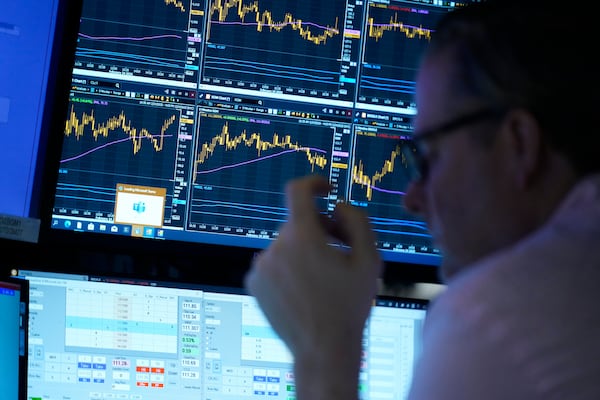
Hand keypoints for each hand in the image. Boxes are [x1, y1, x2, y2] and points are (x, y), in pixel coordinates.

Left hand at [244, 175, 381, 398]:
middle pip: (298, 222)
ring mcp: (261, 266)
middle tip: (341, 249)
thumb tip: (338, 206)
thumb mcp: (369, 259)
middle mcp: (275, 247)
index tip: (325, 190)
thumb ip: (357, 221)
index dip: (314, 183)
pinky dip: (289, 266)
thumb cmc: (349, 306)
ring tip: (323, 276)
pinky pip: (274, 262)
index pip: (298, 191)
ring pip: (287, 243)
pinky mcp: (254, 282)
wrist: (323, 349)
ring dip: (304, 250)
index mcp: (302, 237)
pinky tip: (305, 289)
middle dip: (320, 229)